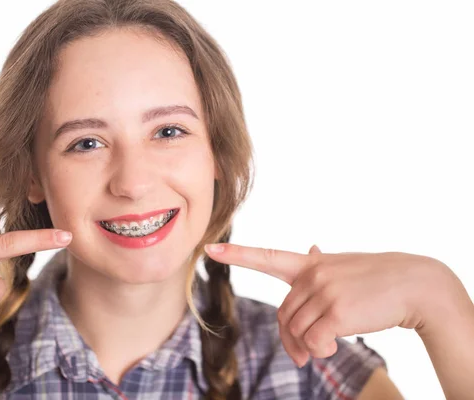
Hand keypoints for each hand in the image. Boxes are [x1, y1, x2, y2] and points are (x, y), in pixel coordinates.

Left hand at [204, 242, 448, 366]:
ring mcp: (323, 290)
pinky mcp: (336, 310)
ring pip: (296, 330)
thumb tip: (311, 245)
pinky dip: (320, 352)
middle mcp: (312, 274)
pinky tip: (334, 348)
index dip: (237, 255)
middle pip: (284, 315)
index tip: (209, 250)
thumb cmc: (376, 278)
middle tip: (303, 357)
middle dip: (291, 340)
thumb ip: (322, 264)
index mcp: (309, 264)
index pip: (267, 257)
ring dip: (307, 349)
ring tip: (324, 350)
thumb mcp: (344, 266)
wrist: (413, 283)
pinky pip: (313, 341)